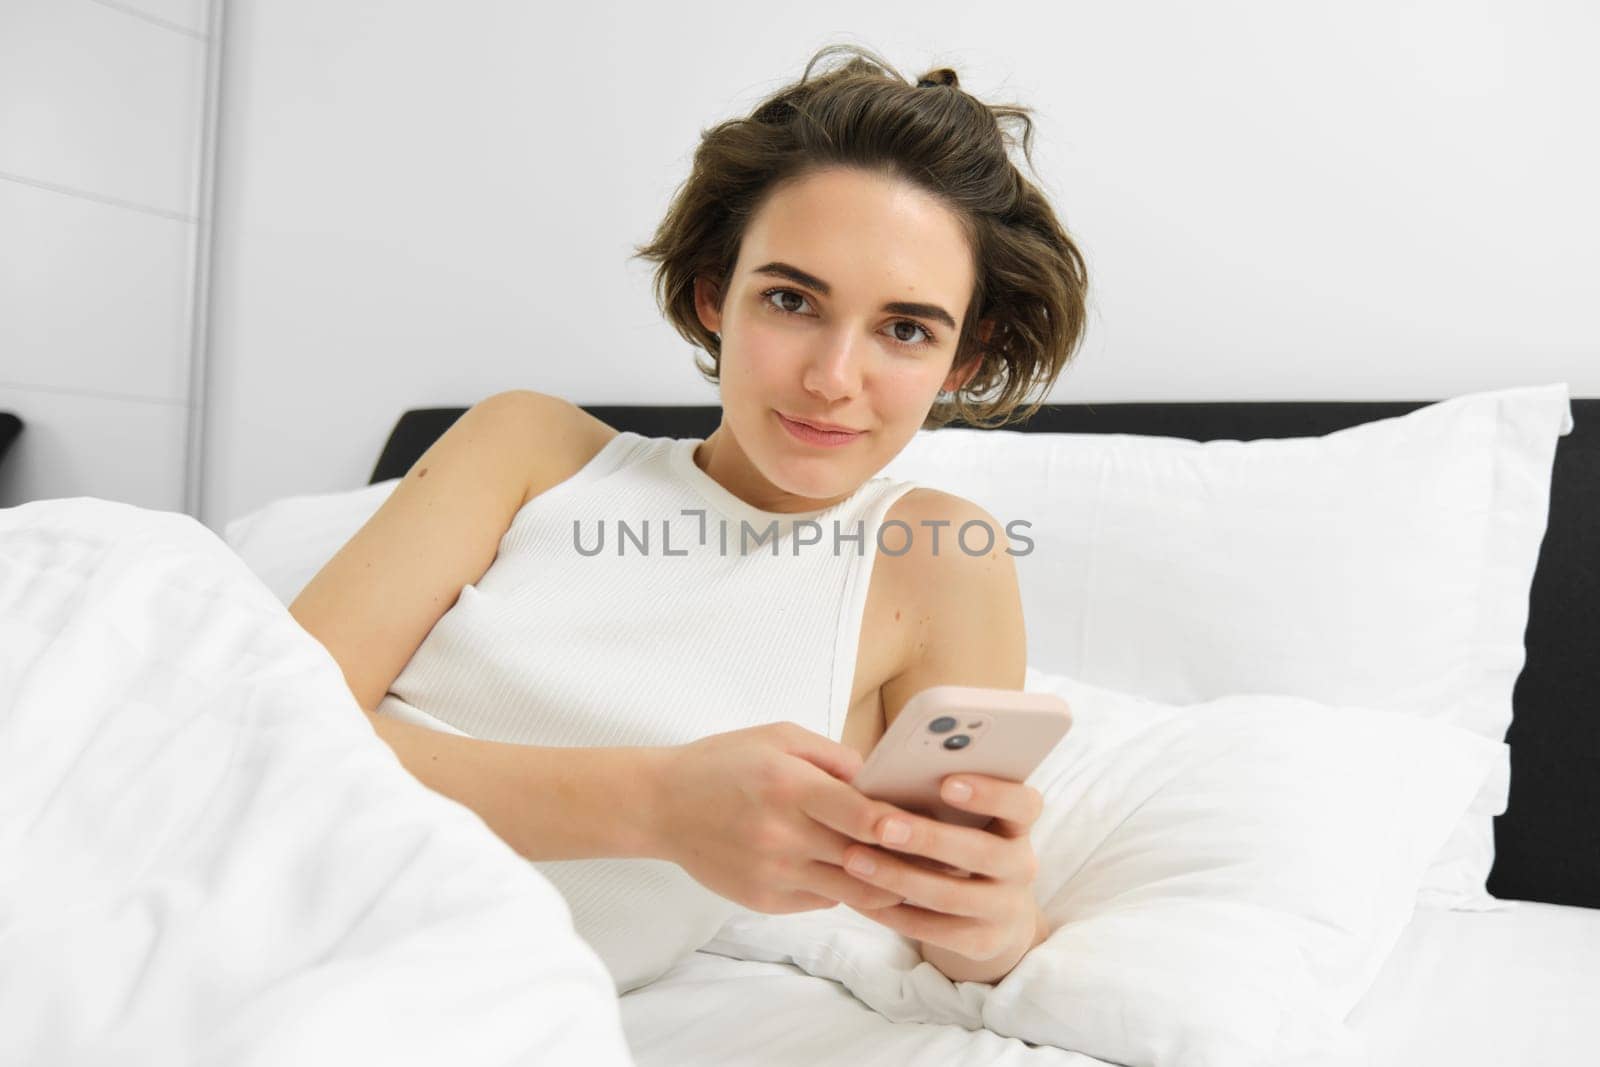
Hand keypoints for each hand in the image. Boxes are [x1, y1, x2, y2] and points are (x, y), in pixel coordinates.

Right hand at [647, 722, 907, 913]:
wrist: (660, 806)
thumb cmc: (725, 763)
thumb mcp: (779, 737)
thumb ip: (835, 757)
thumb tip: (884, 781)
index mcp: (788, 787)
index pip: (861, 816)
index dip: (901, 825)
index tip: (932, 826)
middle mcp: (782, 836)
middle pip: (865, 860)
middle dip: (906, 858)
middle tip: (942, 853)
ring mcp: (773, 874)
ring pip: (851, 892)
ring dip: (884, 884)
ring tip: (912, 872)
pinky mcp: (764, 901)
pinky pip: (823, 901)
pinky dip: (844, 888)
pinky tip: (856, 874)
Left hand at [839, 773, 1048, 982]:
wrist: (996, 914)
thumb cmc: (964, 845)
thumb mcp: (967, 822)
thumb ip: (941, 800)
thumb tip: (885, 778)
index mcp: (1018, 825)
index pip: (1023, 804)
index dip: (991, 793)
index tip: (947, 783)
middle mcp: (1021, 865)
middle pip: (982, 852)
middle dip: (928, 838)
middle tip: (881, 826)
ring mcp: (1006, 908)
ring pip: (951, 895)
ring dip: (897, 877)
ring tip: (853, 860)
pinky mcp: (983, 943)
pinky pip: (934, 931)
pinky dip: (893, 914)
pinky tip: (858, 898)